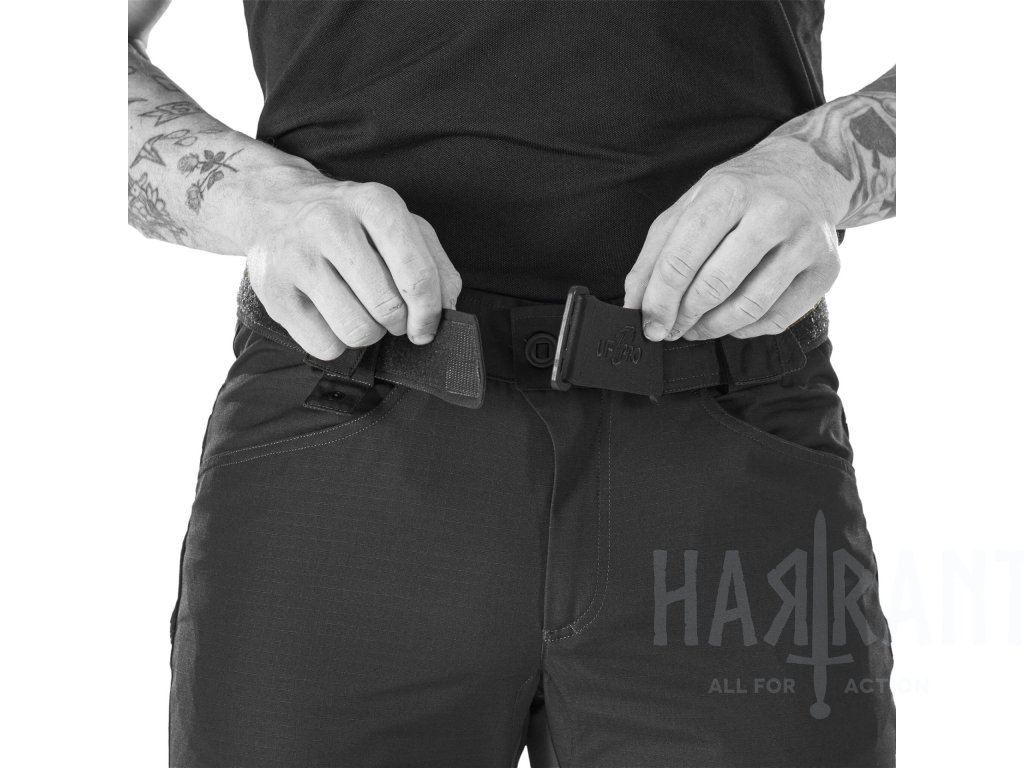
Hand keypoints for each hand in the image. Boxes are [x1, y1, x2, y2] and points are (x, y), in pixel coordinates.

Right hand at [241, 166, 461, 359]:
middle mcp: (331, 224)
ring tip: (358, 311)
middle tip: (386, 311)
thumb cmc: (346, 220)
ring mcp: (296, 257)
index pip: (416, 275)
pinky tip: (329, 317)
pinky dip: (335, 342)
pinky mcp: (272, 290)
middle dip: (396, 322)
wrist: (270, 204)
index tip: (425, 328)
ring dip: (366, 333)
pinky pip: (323, 345)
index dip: (428, 314)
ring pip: (356, 331)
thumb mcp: (397, 224)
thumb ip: (433, 262)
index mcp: (374, 203)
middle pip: (387, 308)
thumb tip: (446, 309)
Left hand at [623, 137, 843, 341]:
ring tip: (697, 327)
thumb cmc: (740, 194)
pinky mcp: (826, 269)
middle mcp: (772, 212)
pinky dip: (746, 329)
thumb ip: (656, 254)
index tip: (649, 325)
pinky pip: (778, 319)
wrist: (807, 173)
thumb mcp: (690, 207)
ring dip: (713, 328)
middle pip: (714, 286)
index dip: (659, 301)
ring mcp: (805, 242)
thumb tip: (636, 305)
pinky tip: (731, 321)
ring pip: (748, 308)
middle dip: (684, 317)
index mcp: (728, 191)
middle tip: (671, 329)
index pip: (680, 259)